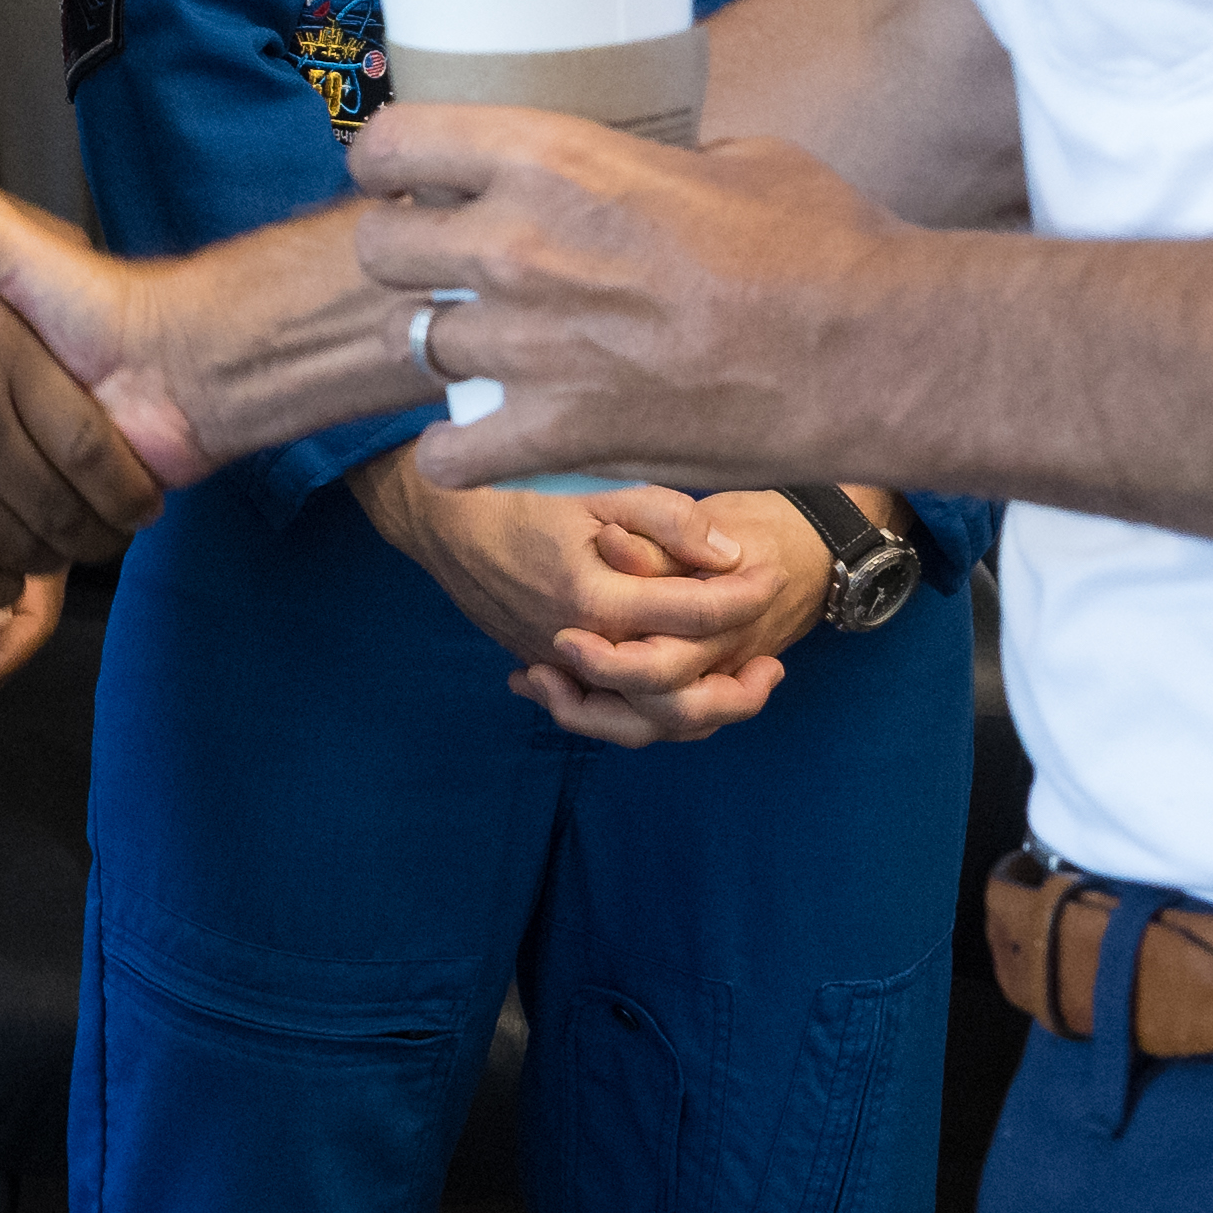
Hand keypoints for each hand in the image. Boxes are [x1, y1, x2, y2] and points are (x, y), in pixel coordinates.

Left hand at [349, 110, 897, 496]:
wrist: (870, 351)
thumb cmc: (821, 243)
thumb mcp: (730, 157)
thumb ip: (651, 161)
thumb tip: (642, 172)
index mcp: (552, 156)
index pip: (393, 143)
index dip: (388, 163)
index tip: (404, 179)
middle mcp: (518, 245)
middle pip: (380, 248)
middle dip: (405, 258)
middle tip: (445, 271)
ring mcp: (528, 344)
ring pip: (412, 345)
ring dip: (440, 350)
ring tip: (483, 354)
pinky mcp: (554, 434)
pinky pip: (448, 456)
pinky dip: (458, 457)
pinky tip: (483, 444)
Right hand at [364, 452, 825, 745]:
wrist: (438, 518)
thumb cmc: (517, 494)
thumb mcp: (596, 490)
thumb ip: (667, 519)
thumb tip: (729, 556)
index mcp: (596, 598)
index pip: (694, 613)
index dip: (744, 596)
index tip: (772, 574)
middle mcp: (578, 645)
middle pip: (674, 697)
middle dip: (735, 690)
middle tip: (775, 667)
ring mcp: (557, 664)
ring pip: (639, 722)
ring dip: (696, 714)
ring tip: (738, 689)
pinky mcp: (544, 668)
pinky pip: (606, 713)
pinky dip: (650, 715)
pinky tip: (682, 694)